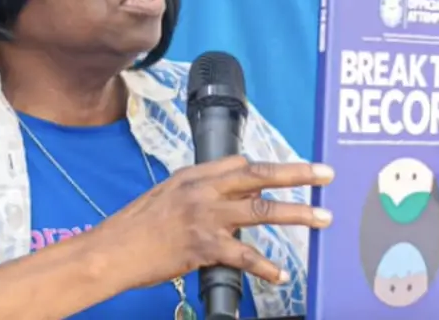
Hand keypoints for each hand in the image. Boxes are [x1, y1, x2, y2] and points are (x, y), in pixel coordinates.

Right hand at [97, 155, 334, 289]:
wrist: (112, 251)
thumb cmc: (136, 226)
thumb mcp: (167, 194)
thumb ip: (199, 191)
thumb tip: (229, 195)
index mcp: (194, 175)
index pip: (241, 164)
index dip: (270, 168)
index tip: (295, 169)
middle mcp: (203, 190)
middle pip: (260, 176)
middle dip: (297, 174)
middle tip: (325, 174)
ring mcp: (205, 217)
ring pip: (262, 211)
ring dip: (297, 214)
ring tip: (322, 219)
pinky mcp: (204, 247)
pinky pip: (244, 255)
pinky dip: (266, 266)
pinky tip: (280, 274)